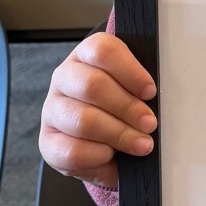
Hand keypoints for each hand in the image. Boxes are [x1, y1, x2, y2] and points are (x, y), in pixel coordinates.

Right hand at [39, 32, 157, 190]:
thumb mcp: (134, 91)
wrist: (106, 144)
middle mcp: (65, 78)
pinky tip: (113, 155)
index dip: (130, 71)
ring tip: (142, 144)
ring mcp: (53, 110)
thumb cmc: (123, 109)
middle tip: (150, 123)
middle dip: (127, 107)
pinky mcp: (49, 143)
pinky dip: (99, 155)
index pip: (102, 50)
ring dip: (119, 134)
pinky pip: (73, 151)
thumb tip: (156, 99)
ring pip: (84, 120)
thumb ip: (142, 87)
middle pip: (93, 85)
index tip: (151, 91)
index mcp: (86, 56)